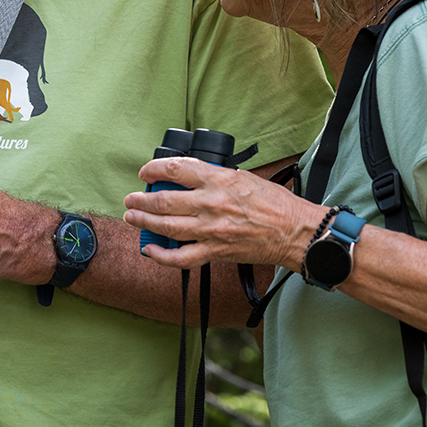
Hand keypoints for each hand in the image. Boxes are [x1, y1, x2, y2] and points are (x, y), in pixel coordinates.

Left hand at [122, 156, 320, 270]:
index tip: (146, 173)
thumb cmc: (276, 204)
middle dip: (140, 200)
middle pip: (162, 201)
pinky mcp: (215, 252)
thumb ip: (215, 176)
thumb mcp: (244, 177)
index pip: (175, 169)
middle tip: (131, 199)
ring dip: (143, 222)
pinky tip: (150, 250)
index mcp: (218, 180)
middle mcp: (210, 204)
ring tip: (132, 217)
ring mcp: (210, 230)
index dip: (154, 170)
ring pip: (166, 227)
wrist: (295, 232)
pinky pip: (180, 257)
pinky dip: (161, 255)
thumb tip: (192, 176)